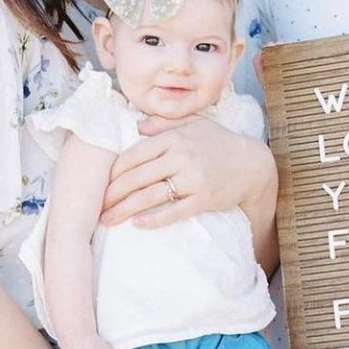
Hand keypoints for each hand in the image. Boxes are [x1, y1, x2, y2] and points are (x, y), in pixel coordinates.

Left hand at [100, 116, 273, 229]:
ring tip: (107, 220)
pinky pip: (173, 212)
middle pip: (137, 177)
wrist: (252, 165)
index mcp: (174, 138)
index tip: (100, 184)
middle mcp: (181, 157)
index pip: (134, 155)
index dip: (113, 172)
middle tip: (96, 206)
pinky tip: (137, 225)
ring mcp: (192, 179)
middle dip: (112, 194)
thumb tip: (136, 126)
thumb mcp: (194, 124)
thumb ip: (164, 123)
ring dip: (125, 210)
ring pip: (150, 196)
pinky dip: (154, 219)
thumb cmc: (220, 143)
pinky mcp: (203, 199)